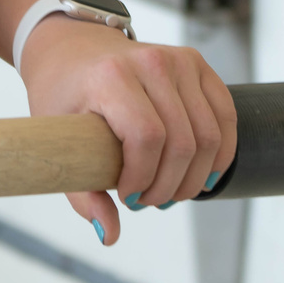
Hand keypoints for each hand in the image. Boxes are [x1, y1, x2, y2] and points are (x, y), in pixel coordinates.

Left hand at [18, 17, 238, 245]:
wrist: (72, 47)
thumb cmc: (62, 94)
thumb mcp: (57, 141)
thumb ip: (83, 192)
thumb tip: (110, 235)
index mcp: (111, 77)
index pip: (147, 137)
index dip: (143, 178)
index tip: (127, 197)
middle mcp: (150, 62)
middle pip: (182, 142)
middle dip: (169, 186)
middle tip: (149, 201)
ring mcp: (179, 60)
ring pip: (208, 135)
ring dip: (195, 177)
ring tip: (170, 191)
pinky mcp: (198, 64)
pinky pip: (226, 116)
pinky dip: (219, 153)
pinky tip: (202, 173)